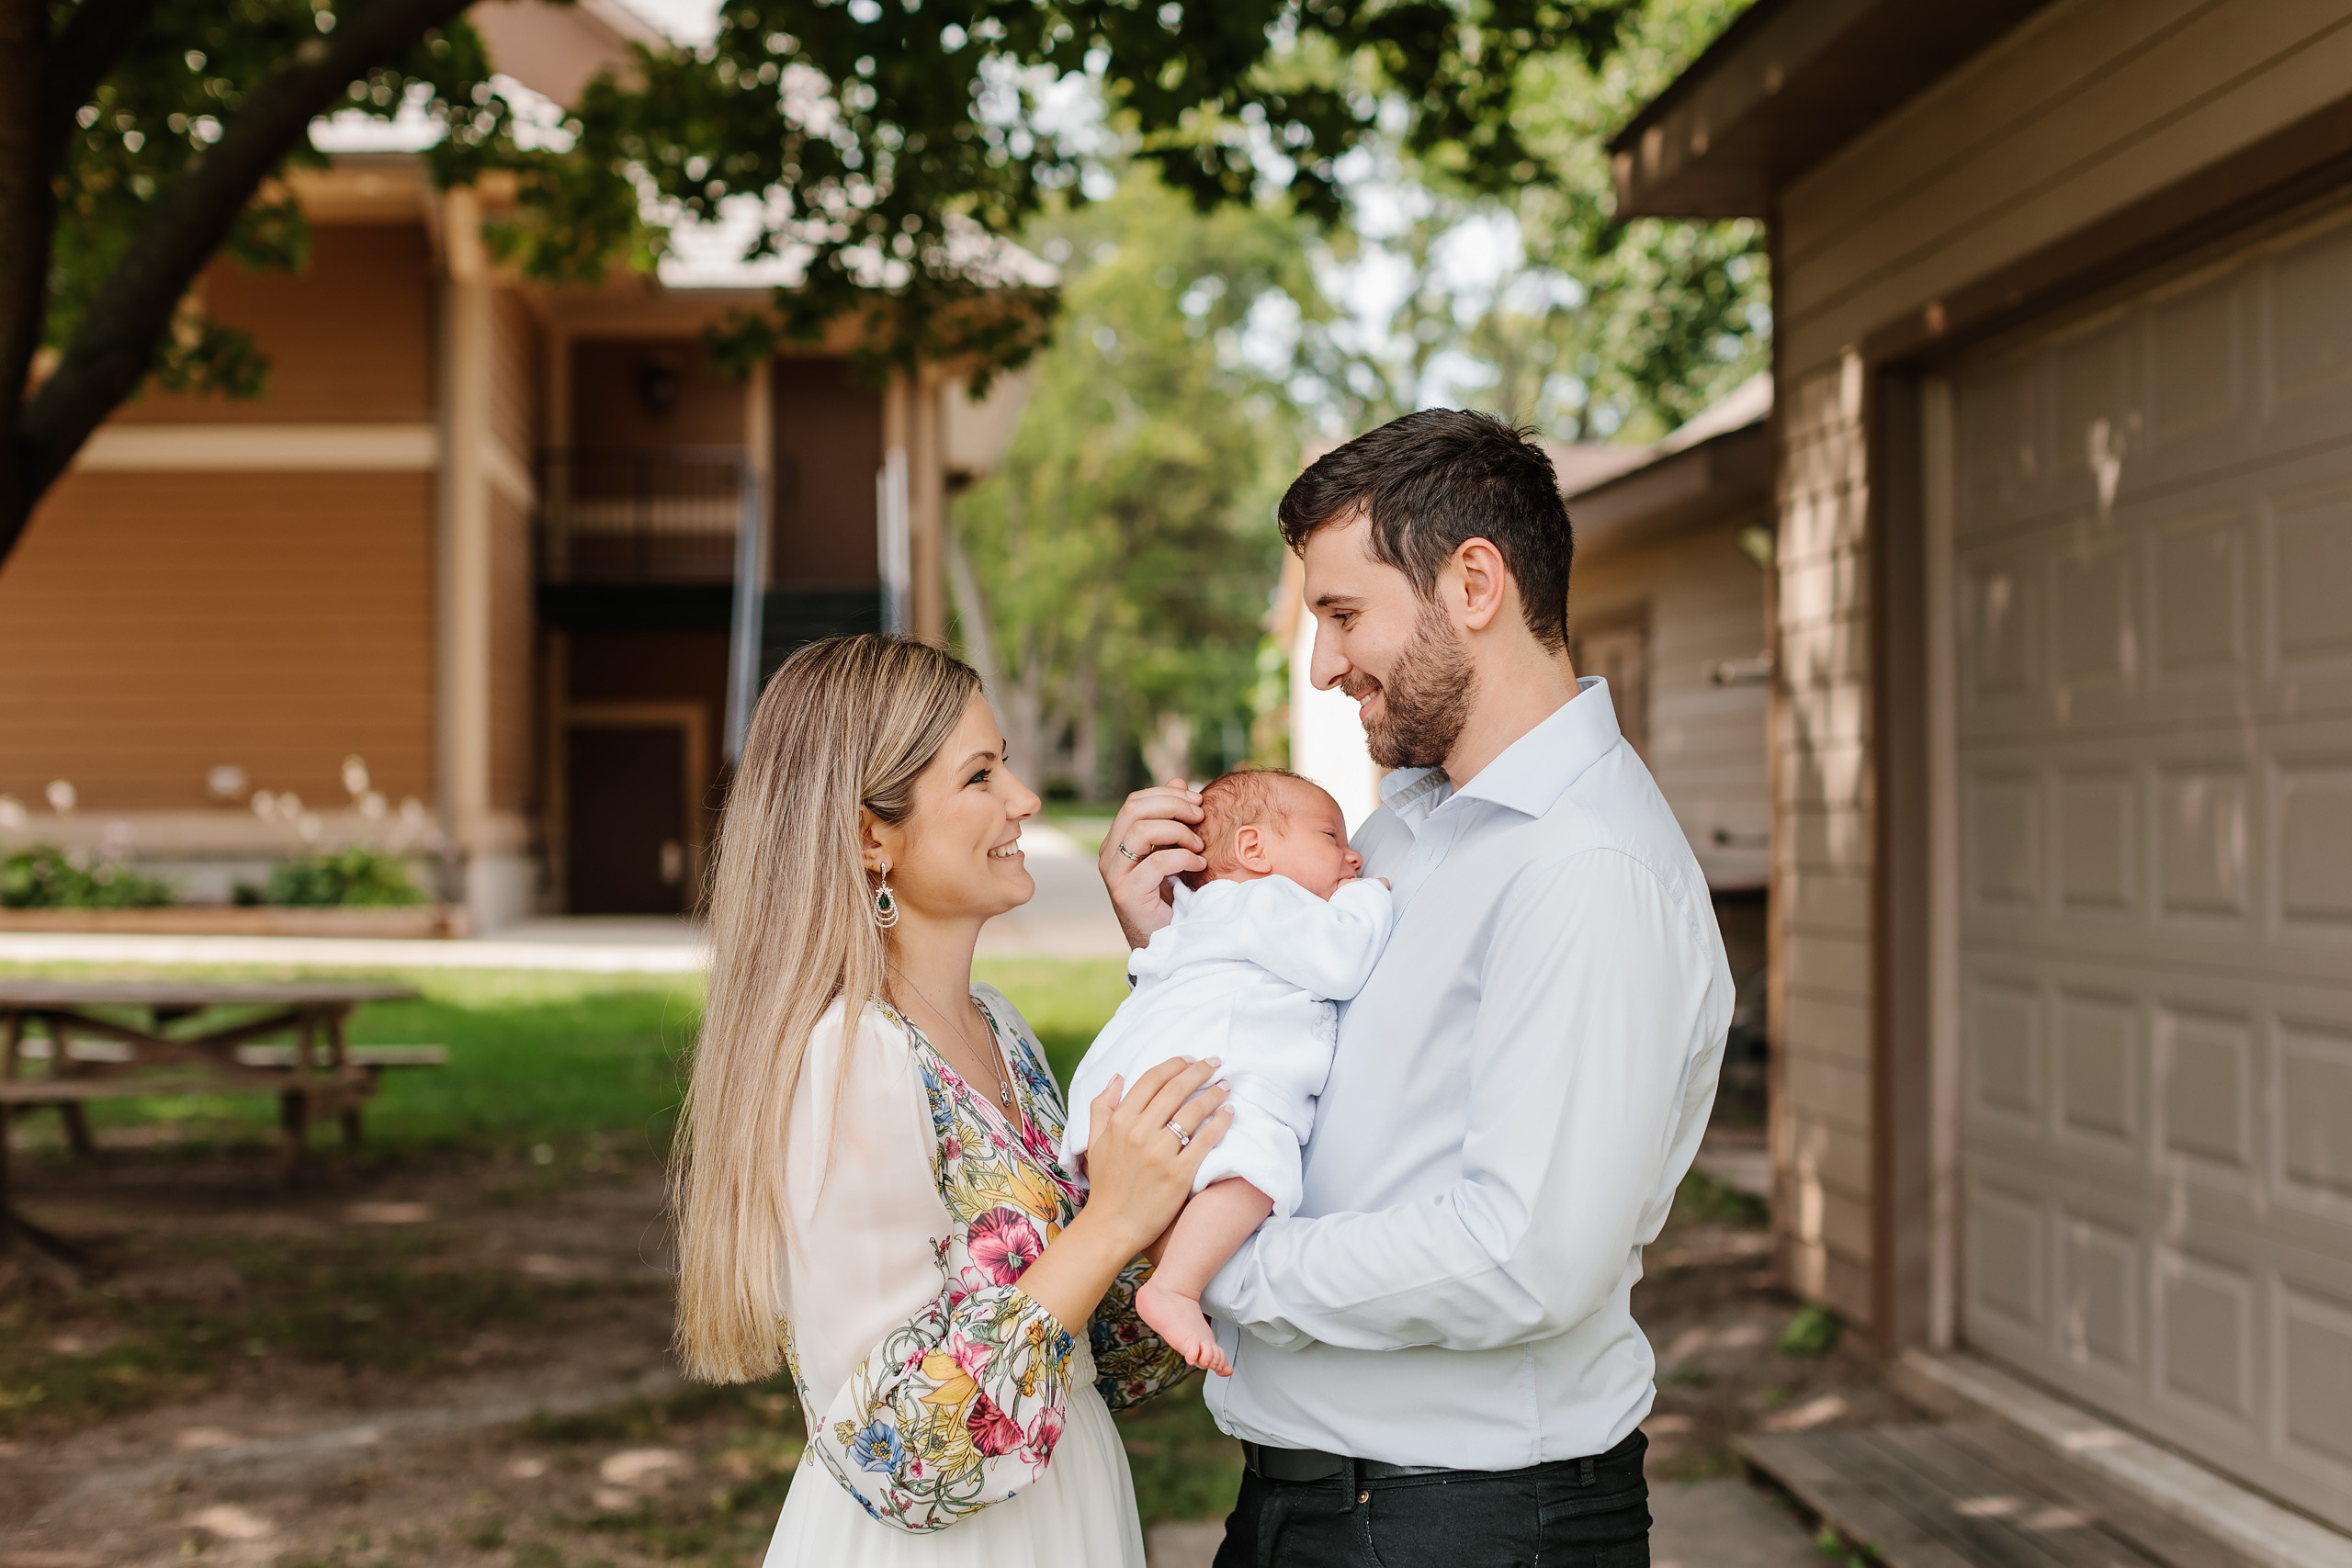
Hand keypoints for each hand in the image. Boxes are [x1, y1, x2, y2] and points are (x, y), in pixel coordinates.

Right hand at [1080, 1056, 1230, 1255]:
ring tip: (1225, 1086)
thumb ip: (1102, 1107)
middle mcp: (1139, 1133)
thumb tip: (1117, 1077)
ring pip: (1193, 1111)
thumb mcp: (1093, 1142)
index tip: (1189, 1059)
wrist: (1112, 1226)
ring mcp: (1160, 1153)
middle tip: (1215, 1063)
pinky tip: (1229, 1112)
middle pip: (1176, 1090)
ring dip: (1213, 1093)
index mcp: (1119, 1121)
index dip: (1174, 1065)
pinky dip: (1220, 1122)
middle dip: (1200, 1071)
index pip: (1151, 1080)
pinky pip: (1205, 1140)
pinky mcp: (1179, 1174)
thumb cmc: (1105, 1184)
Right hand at [1100, 778, 1205, 947]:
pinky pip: (1156, 862)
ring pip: (1142, 831)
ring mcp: (1115, 873)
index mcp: (1117, 841)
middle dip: (1173, 806)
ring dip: (1179, 832)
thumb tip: (1178, 780)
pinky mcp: (1126, 893)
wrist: (1161, 940)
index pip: (1136, 801)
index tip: (1197, 800)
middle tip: (1200, 815)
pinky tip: (1198, 866)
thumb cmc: (1167, 896)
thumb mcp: (1170, 850)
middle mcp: (1109, 854)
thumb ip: (1170, 819)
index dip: (1168, 794)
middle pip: (1135, 808)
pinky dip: (1183, 858)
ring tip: (1199, 846)